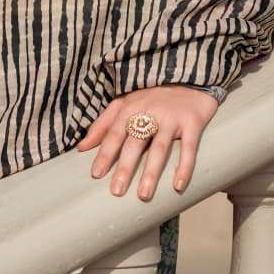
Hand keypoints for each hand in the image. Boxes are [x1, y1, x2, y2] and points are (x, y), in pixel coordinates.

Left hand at [75, 84, 218, 199]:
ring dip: (151, 172)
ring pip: (159, 148)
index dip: (105, 153)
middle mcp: (150, 112)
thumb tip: (81, 147)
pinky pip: (188, 147)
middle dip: (125, 167)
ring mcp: (171, 118)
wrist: (189, 78)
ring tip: (143, 195)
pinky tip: (178, 185)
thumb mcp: (125, 103)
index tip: (96, 174)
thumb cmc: (153, 96)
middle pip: (135, 143)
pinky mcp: (192, 122)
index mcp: (131, 108)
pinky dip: (184, 166)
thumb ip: (103, 124)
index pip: (115, 133)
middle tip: (116, 191)